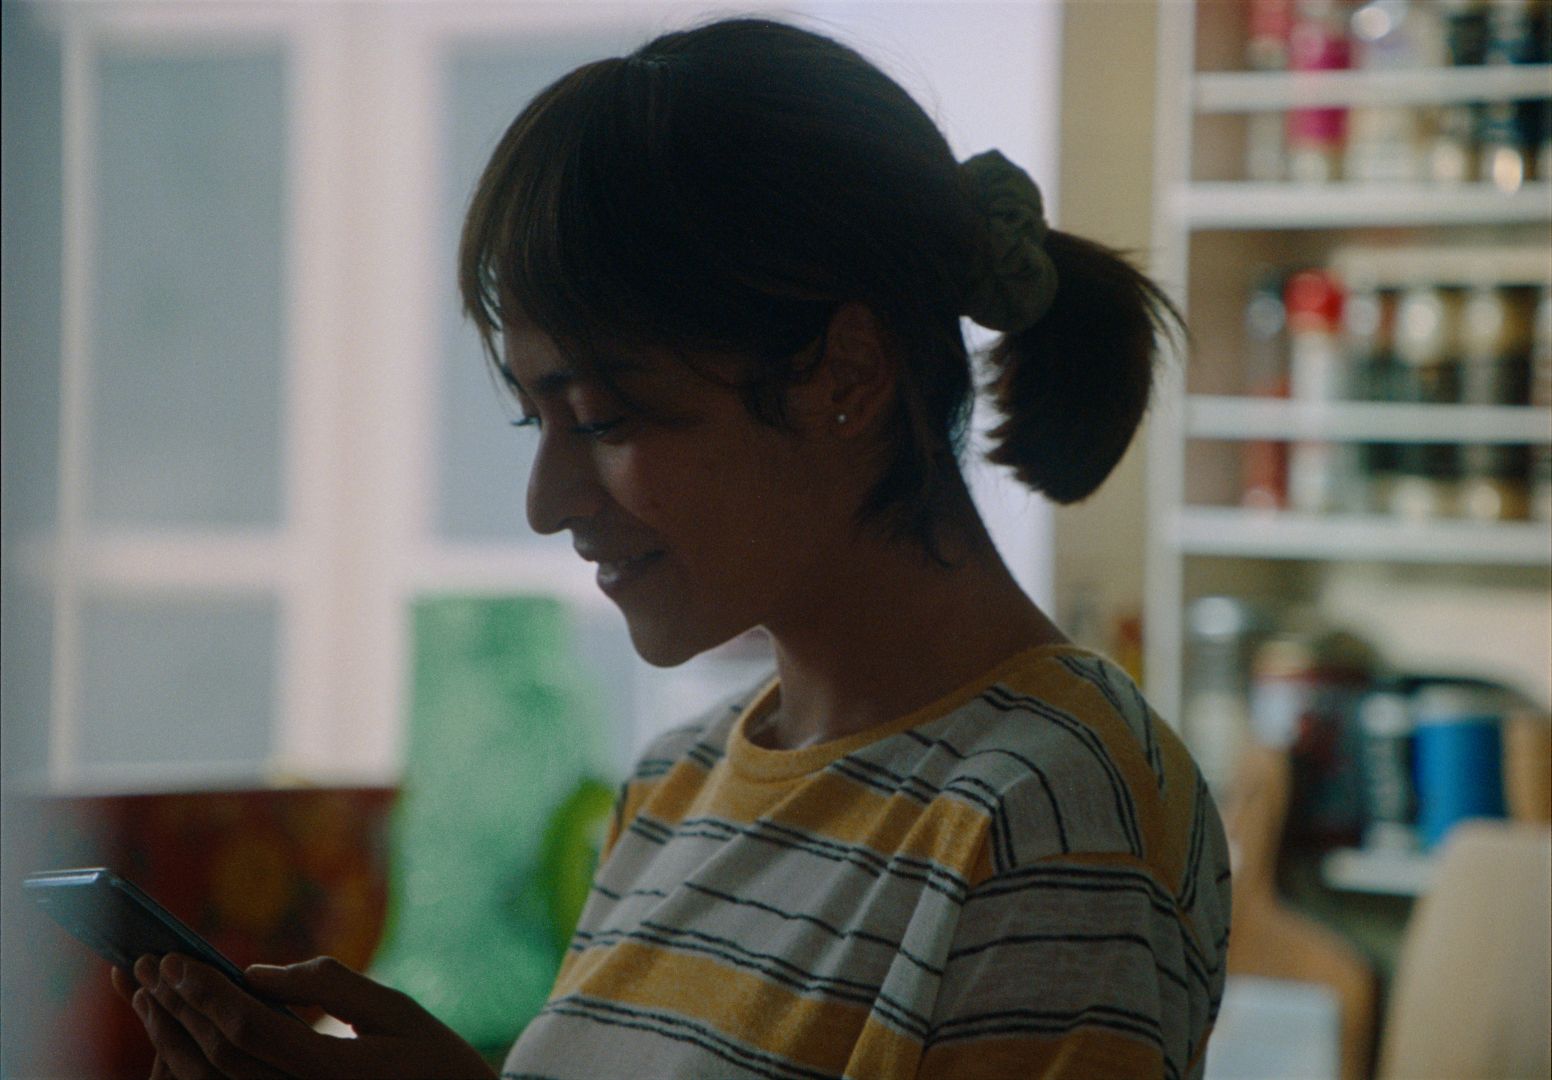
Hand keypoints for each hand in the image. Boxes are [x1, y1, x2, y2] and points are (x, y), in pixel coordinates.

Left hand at [111, 954, 496, 1079]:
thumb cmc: (434, 1062)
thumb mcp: (398, 1012)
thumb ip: (330, 987)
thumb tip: (255, 973)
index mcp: (335, 1073)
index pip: (250, 1030)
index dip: (207, 993)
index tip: (174, 958)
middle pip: (219, 1059)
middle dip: (177, 1009)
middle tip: (144, 966)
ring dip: (172, 1040)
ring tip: (147, 997)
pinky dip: (190, 1069)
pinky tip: (175, 1038)